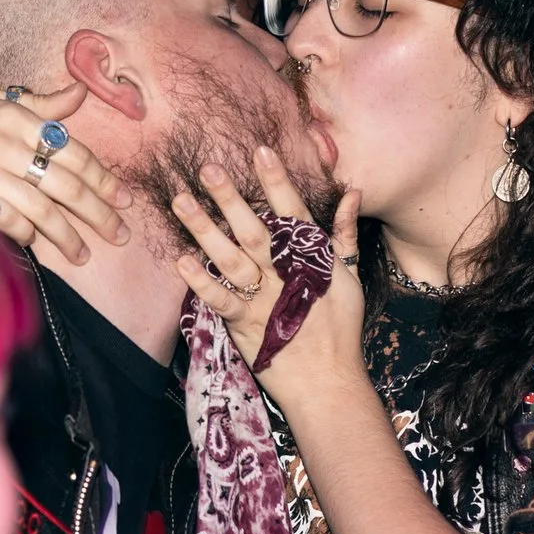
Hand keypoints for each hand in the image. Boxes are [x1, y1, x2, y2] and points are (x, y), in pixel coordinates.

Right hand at [0, 85, 132, 262]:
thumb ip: (37, 104)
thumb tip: (80, 93)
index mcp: (13, 116)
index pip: (72, 151)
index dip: (103, 178)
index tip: (124, 199)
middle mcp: (0, 142)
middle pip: (64, 183)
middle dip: (97, 211)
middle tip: (119, 233)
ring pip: (39, 208)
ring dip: (67, 235)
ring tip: (84, 252)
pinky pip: (4, 221)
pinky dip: (27, 237)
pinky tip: (41, 247)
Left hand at [171, 145, 366, 403]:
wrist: (329, 383)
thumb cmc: (340, 328)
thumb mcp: (349, 277)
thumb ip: (344, 233)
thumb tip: (352, 193)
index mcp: (311, 259)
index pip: (291, 212)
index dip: (276, 181)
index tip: (260, 150)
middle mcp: (284, 274)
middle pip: (254, 229)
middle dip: (230, 197)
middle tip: (208, 168)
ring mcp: (263, 299)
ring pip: (230, 258)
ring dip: (205, 229)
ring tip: (182, 201)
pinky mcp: (245, 325)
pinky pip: (220, 300)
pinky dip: (200, 282)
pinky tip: (181, 260)